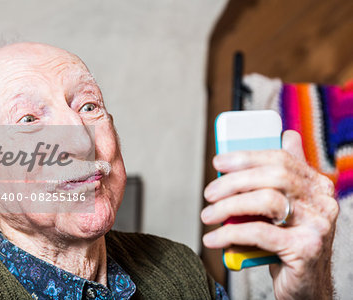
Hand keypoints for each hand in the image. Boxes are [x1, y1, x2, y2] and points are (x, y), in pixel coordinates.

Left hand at [201, 130, 338, 299]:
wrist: (305, 285)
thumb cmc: (288, 241)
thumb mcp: (288, 207)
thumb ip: (285, 177)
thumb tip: (285, 135)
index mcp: (317, 185)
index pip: (280, 159)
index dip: (246, 157)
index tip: (218, 162)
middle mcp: (322, 202)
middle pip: (272, 177)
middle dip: (233, 182)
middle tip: (209, 194)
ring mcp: (317, 225)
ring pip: (266, 201)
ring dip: (228, 206)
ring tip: (208, 216)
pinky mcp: (305, 249)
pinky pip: (259, 233)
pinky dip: (230, 234)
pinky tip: (213, 239)